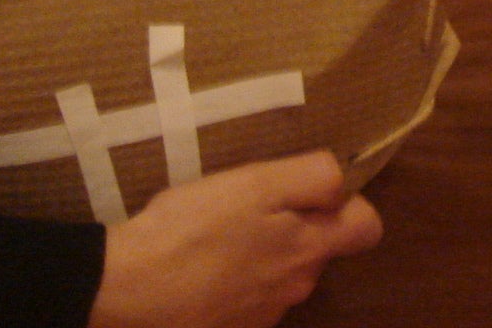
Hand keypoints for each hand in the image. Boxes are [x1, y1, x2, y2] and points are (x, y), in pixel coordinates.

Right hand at [89, 151, 381, 327]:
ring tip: (218, 236)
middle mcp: (294, 289)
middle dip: (297, 227)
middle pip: (318, 250)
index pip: (367, 230)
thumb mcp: (256, 183)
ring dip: (261, 254)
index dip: (350, 206)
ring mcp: (261, 317)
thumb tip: (344, 181)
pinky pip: (245, 297)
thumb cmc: (193, 227)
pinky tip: (199, 267)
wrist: (123, 289)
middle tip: (250, 207)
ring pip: (279, 274)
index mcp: (309, 250)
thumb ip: (313, 177)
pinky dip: (231, 281)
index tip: (314, 192)